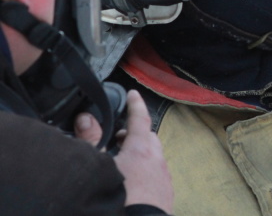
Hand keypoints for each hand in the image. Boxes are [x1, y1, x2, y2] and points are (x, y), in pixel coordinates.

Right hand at [76, 90, 173, 211]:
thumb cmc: (116, 197)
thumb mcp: (96, 167)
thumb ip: (90, 141)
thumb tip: (86, 118)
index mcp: (141, 149)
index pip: (140, 118)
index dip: (135, 104)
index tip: (133, 94)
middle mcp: (157, 160)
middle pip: (149, 138)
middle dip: (135, 134)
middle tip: (118, 138)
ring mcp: (164, 178)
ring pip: (155, 158)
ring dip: (141, 155)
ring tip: (123, 163)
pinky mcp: (166, 195)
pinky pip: (158, 175)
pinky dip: (147, 172)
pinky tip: (134, 182)